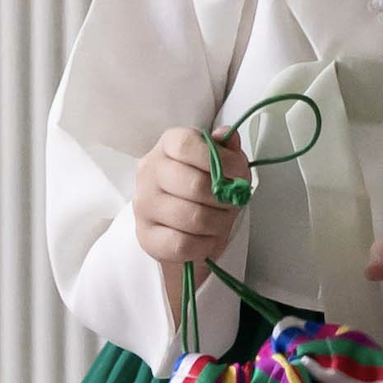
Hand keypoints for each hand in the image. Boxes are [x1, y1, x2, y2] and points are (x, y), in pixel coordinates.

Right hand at [135, 126, 250, 320]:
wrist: (182, 224)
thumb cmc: (203, 188)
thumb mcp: (219, 162)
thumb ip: (226, 149)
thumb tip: (228, 137)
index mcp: (167, 146)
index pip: (186, 145)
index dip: (218, 160)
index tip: (238, 173)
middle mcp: (149, 172)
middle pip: (195, 185)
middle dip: (224, 199)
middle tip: (232, 204)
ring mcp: (144, 205)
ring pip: (193, 217)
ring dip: (218, 224)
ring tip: (221, 223)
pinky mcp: (146, 237)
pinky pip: (183, 244)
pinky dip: (204, 245)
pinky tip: (207, 240)